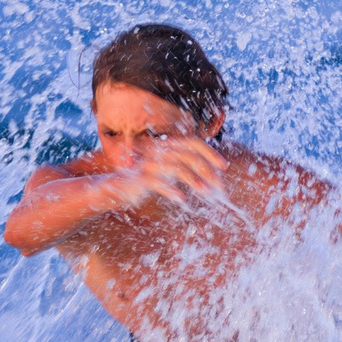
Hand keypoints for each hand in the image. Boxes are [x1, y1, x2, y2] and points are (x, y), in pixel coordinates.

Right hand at [101, 137, 224, 206]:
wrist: (117, 186)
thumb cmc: (146, 179)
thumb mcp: (167, 170)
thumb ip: (184, 167)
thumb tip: (211, 175)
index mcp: (166, 145)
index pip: (192, 142)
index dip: (210, 152)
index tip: (224, 166)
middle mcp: (159, 150)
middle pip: (189, 155)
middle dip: (207, 171)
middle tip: (220, 187)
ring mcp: (149, 164)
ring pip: (177, 168)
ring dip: (194, 180)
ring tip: (207, 193)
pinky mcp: (140, 179)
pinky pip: (158, 183)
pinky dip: (171, 190)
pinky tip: (182, 199)